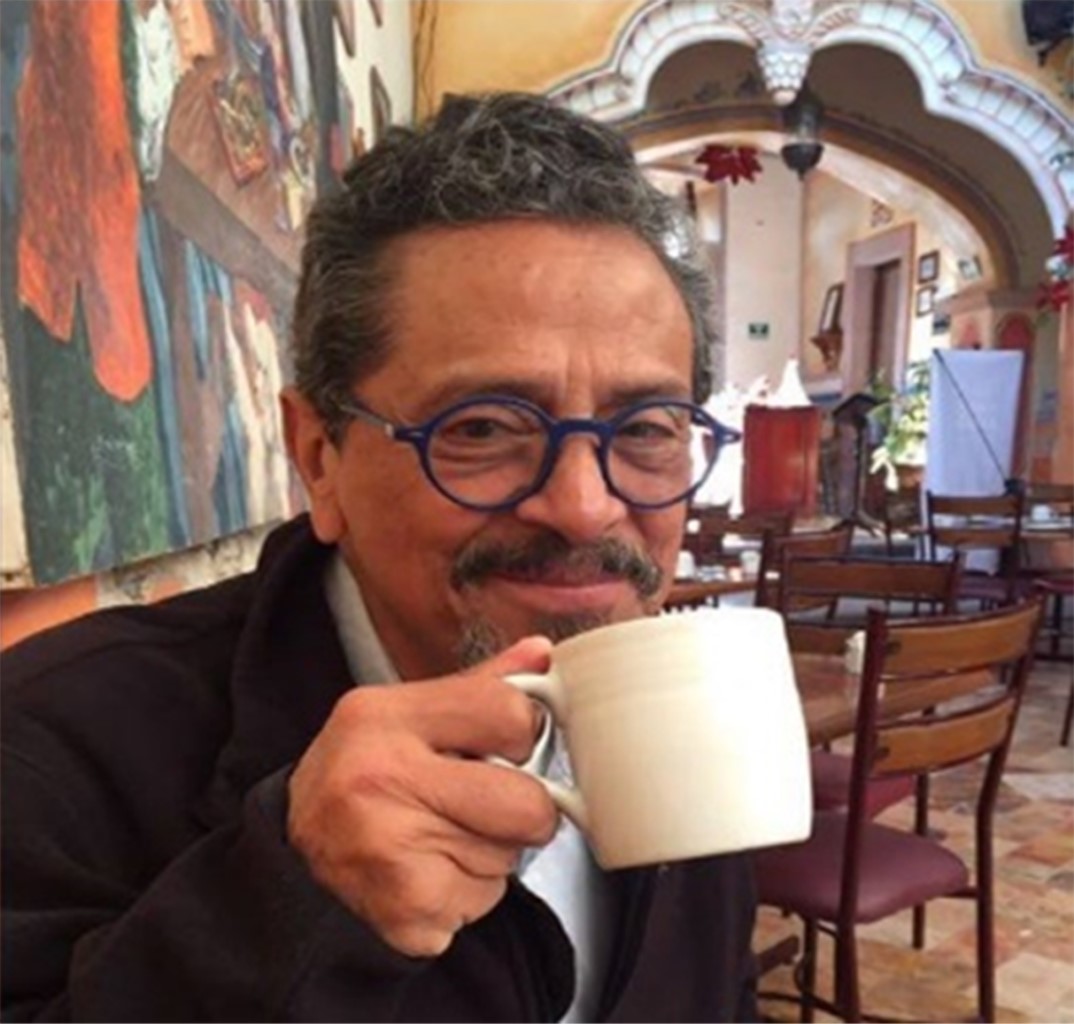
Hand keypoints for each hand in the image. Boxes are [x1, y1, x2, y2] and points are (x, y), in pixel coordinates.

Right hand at [287, 637, 558, 956]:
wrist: (294, 845)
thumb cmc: (364, 771)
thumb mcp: (408, 711)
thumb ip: (479, 685)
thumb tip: (541, 653)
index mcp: (387, 716)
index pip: (509, 713)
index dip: (521, 733)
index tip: (504, 744)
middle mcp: (382, 779)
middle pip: (526, 804)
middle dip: (525, 808)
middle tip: (489, 802)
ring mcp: (390, 848)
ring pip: (508, 856)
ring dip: (492, 850)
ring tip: (443, 832)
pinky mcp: (404, 907)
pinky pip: (485, 899)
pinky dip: (470, 891)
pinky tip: (431, 868)